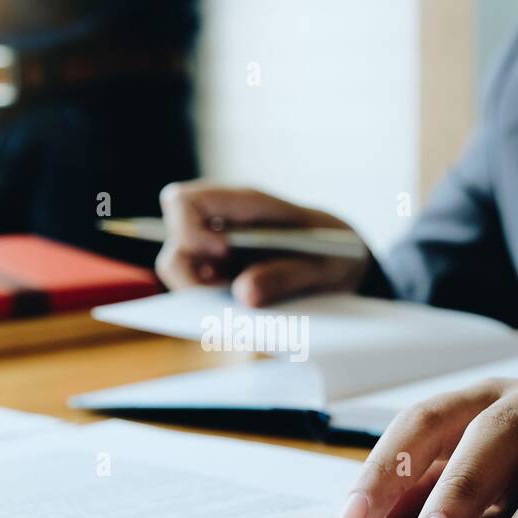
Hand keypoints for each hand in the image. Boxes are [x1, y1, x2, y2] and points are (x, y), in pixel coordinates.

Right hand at [156, 181, 371, 306]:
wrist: (345, 260)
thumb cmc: (336, 252)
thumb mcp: (326, 267)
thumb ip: (287, 276)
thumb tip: (242, 294)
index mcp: (245, 204)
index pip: (182, 202)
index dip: (188, 231)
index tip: (222, 255)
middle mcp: (221, 224)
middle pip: (173, 242)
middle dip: (189, 276)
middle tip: (227, 294)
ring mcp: (217, 250)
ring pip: (180, 269)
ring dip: (200, 295)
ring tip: (240, 308)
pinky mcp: (222, 275)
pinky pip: (199, 290)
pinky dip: (212, 306)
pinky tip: (244, 316)